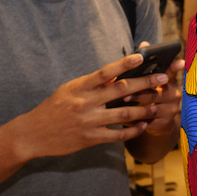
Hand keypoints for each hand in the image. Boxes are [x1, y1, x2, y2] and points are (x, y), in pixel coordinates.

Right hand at [10, 51, 161, 159]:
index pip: (106, 71)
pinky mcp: (90, 139)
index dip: (124, 63)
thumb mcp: (69, 90)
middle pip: (121, 90)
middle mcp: (85, 102)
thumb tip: (117, 75)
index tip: (142, 56)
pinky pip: (118, 135)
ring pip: (124, 115)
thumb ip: (92, 84)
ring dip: (144, 109)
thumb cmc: (53, 108)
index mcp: (79, 87)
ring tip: (157, 105)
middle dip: (145, 83)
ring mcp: (89, 121)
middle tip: (163, 78)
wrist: (33, 134)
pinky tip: (143, 126)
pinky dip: (133, 130)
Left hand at [115, 42, 184, 137]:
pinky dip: (135, 120)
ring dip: (136, 107)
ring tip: (122, 105)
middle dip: (141, 92)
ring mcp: (171, 110)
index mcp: (169, 81)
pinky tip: (124, 120)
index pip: (172, 72)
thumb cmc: (149, 95)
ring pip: (152, 108)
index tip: (180, 62)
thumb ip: (146, 64)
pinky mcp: (165, 124)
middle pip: (157, 92)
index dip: (176, 67)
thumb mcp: (148, 81)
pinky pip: (149, 122)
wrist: (157, 123)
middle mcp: (174, 95)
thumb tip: (145, 43)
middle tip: (126, 93)